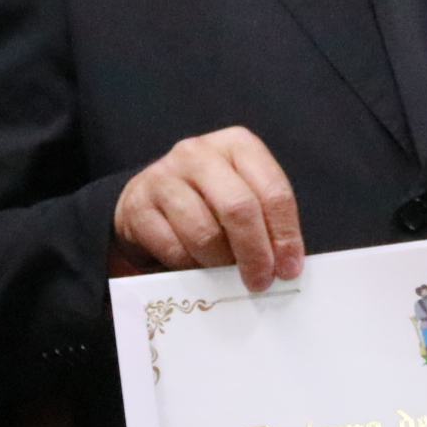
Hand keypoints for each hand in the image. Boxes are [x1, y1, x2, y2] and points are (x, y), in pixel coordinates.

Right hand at [110, 127, 303, 292]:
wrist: (149, 202)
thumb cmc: (207, 202)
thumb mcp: (241, 196)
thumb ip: (265, 221)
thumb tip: (285, 266)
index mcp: (237, 144)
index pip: (273, 191)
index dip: (285, 235)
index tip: (289, 269)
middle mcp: (198, 152)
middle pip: (238, 208)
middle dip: (255, 253)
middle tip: (261, 282)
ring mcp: (163, 175)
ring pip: (204, 232)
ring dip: (221, 263)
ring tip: (227, 275)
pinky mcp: (137, 205)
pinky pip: (173, 248)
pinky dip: (190, 267)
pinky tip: (196, 268)